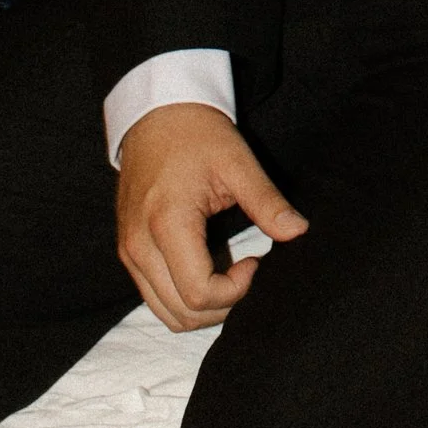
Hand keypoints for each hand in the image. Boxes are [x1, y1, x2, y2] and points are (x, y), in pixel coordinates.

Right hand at [115, 104, 306, 332]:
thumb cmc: (197, 134)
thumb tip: (299, 231)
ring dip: (203, 308)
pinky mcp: (128, 252)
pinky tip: (208, 270)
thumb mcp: (237, 162)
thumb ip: (267, 201)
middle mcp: (139, 246)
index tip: (255, 259)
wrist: (156, 114)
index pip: (199, 293)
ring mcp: (129, 252)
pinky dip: (183, 298)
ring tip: (230, 276)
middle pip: (181, 314)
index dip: (235, 290)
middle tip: (248, 273)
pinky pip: (155, 296)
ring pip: (165, 314)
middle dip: (223, 306)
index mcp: (166, 224)